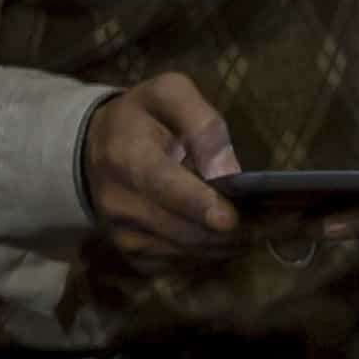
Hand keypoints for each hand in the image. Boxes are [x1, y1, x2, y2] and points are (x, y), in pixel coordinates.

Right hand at [83, 73, 244, 259]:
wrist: (94, 151)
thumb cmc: (141, 119)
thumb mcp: (168, 94)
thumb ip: (202, 122)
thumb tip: (227, 169)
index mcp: (127, 154)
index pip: (162, 184)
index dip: (197, 203)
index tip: (229, 218)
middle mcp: (118, 201)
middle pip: (181, 228)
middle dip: (225, 231)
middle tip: (264, 224)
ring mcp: (122, 233)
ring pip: (185, 251)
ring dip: (221, 245)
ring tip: (250, 228)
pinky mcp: (131, 255)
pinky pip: (179, 264)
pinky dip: (206, 254)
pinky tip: (219, 235)